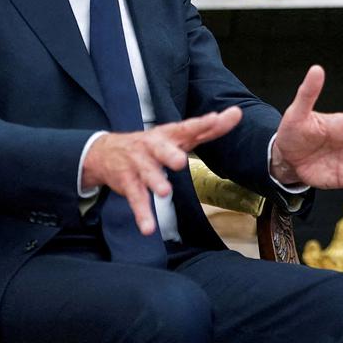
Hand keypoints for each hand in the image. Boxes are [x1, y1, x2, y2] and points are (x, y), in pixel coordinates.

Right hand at [82, 107, 242, 234]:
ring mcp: (139, 166)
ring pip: (148, 174)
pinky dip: (143, 215)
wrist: (105, 152)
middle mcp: (153, 148)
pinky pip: (136, 200)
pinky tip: (149, 228)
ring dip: (155, 183)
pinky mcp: (128, 184)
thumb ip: (208, 128)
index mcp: (169, 134)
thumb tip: (237, 113)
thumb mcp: (178, 135)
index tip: (217, 118)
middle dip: (170, 155)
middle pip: (162, 150)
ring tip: (164, 193)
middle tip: (180, 161)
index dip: (202, 124)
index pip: (188, 127)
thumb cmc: (154, 144)